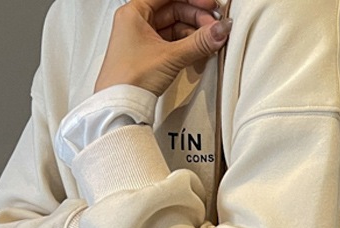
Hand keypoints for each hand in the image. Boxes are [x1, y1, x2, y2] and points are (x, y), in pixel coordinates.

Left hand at [95, 0, 231, 95]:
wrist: (120, 105)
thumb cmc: (129, 78)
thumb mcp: (170, 57)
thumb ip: (199, 42)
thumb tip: (219, 30)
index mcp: (134, 12)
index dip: (191, 0)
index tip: (210, 5)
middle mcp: (137, 22)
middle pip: (173, 10)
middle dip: (196, 17)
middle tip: (214, 26)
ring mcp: (143, 39)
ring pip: (174, 27)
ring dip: (194, 32)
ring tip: (210, 40)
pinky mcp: (149, 55)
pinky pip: (172, 42)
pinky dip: (187, 45)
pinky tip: (199, 50)